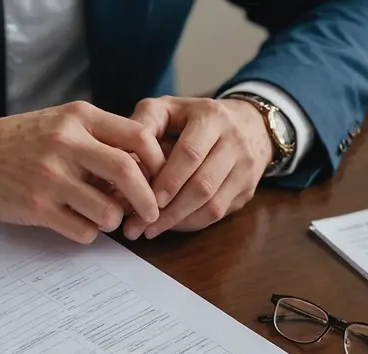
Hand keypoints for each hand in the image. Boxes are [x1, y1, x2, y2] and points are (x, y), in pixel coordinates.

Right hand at [0, 101, 165, 243]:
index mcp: (78, 118)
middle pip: (128, 173)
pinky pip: (82, 231)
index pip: (138, 136)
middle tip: (151, 213)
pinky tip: (78, 223)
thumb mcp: (60, 122)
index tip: (160, 178)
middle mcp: (66, 143)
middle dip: (148, 199)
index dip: (158, 161)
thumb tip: (144, 166)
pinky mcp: (37, 207)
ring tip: (104, 217)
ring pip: (108, 210)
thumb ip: (99, 137)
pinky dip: (89, 233)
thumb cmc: (19, 140)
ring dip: (114, 220)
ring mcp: (50, 177)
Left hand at [122, 96, 273, 238]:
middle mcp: (235, 142)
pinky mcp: (247, 190)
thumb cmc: (193, 118)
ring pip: (213, 205)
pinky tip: (170, 225)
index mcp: (211, 117)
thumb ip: (144, 123)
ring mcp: (245, 168)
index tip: (144, 199)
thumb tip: (120, 153)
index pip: (190, 153)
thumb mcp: (167, 108)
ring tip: (149, 231)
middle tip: (138, 226)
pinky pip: (219, 214)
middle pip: (202, 185)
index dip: (167, 180)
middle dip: (168, 210)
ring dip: (178, 222)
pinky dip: (191, 224)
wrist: (248, 123)